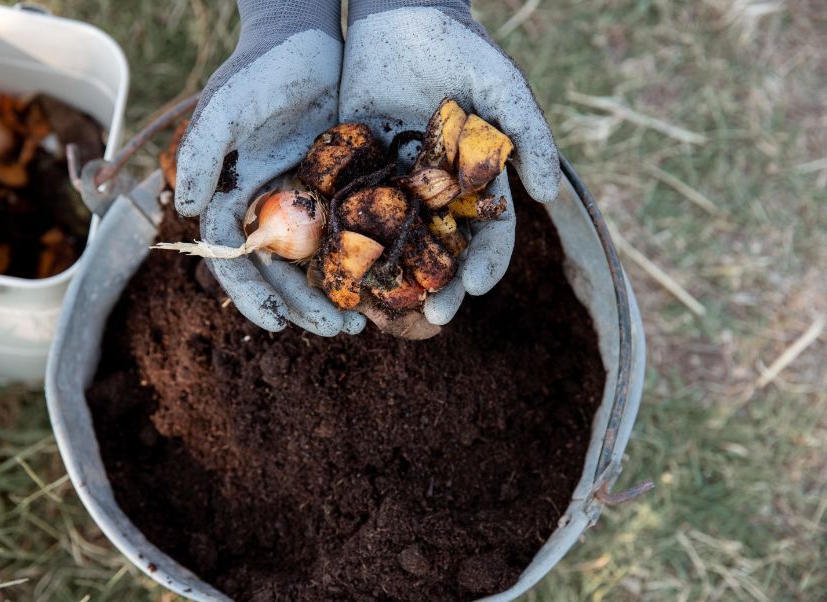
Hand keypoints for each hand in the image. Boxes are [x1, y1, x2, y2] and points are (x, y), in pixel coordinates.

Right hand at [175, 0, 364, 335]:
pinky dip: (363, 261)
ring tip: (364, 322)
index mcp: (233, 200)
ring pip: (317, 263)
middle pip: (281, 272)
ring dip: (336, 294)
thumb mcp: (228, 107)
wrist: (306, 39)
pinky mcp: (339, 191)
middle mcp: (267, 210)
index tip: (275, 324)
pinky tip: (385, 282)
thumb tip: (189, 210)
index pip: (234, 260)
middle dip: (304, 306)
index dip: (252, 295)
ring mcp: (304, 203)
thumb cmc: (260, 71)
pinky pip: (350, 235)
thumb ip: (203, 153)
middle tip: (340, 331)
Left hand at [341, 0, 559, 324]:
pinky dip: (348, 243)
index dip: (486, 264)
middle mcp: (436, 194)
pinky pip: (352, 213)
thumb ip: (529, 137)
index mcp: (476, 184)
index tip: (476, 288)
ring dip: (393, 279)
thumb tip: (549, 196)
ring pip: (395, 244)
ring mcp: (395, 187)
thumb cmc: (460, 48)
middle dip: (441, 287)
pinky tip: (340, 270)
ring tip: (385, 308)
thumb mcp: (502, 87)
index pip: (489, 236)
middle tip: (432, 315)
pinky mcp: (355, 172)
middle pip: (442, 254)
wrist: (400, 14)